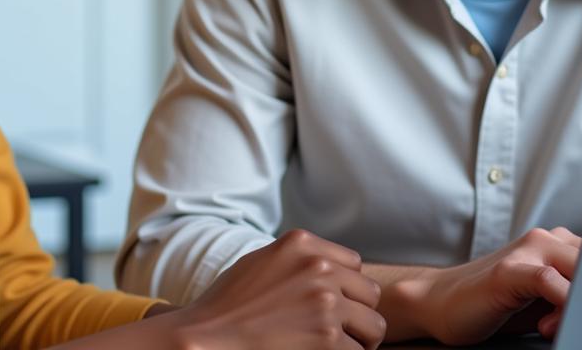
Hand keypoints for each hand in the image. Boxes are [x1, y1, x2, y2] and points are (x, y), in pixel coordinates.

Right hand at [174, 229, 385, 348]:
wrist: (207, 335)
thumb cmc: (229, 304)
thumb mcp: (263, 261)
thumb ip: (299, 259)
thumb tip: (332, 269)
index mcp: (301, 243)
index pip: (354, 264)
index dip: (347, 289)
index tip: (333, 307)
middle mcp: (318, 266)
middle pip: (370, 293)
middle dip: (358, 315)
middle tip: (339, 333)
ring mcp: (325, 301)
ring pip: (374, 326)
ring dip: (358, 341)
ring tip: (335, 347)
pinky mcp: (327, 337)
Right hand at [415, 227, 581, 344]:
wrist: (442, 302)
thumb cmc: (497, 304)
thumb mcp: (545, 299)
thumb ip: (574, 292)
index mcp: (557, 243)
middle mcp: (543, 239)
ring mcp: (524, 252)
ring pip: (579, 267)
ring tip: (555, 327)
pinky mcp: (507, 272)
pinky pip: (548, 280)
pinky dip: (563, 301)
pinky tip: (550, 323)